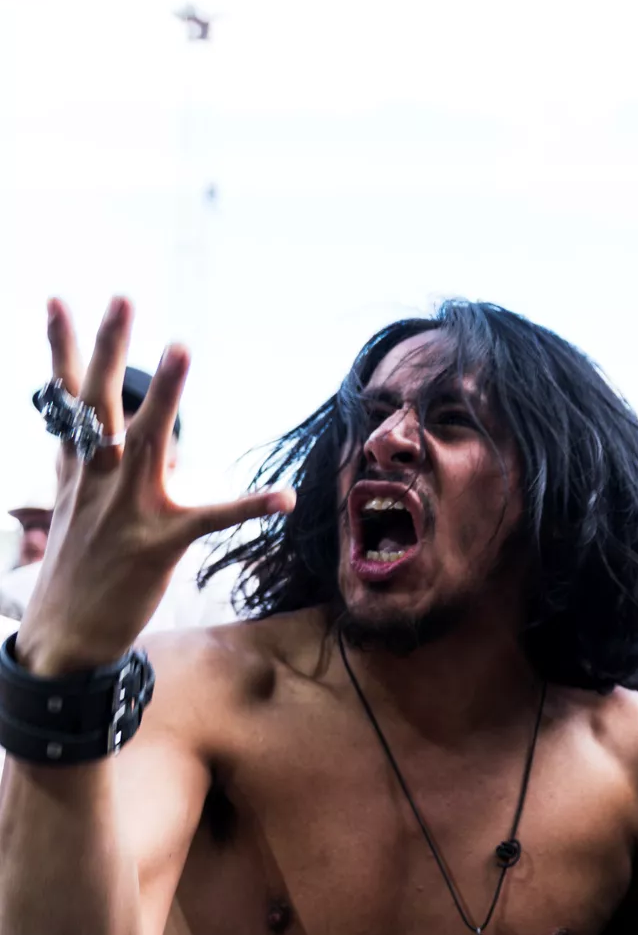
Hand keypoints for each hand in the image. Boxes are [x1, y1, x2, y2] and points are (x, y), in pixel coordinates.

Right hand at [17, 299, 292, 673]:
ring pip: (148, 439)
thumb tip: (100, 428)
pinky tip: (283, 495)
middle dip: (111, 348)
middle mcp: (97, 477)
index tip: (56, 298)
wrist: (64, 637)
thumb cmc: (75, 566)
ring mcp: (126, 509)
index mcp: (78, 466)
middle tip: (123, 298)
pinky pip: (211, 519)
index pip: (67, 397)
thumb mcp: (71, 505)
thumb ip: (86, 462)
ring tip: (182, 347)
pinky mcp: (158, 544)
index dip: (61, 347)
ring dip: (165, 394)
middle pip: (102, 402)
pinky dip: (248, 506)